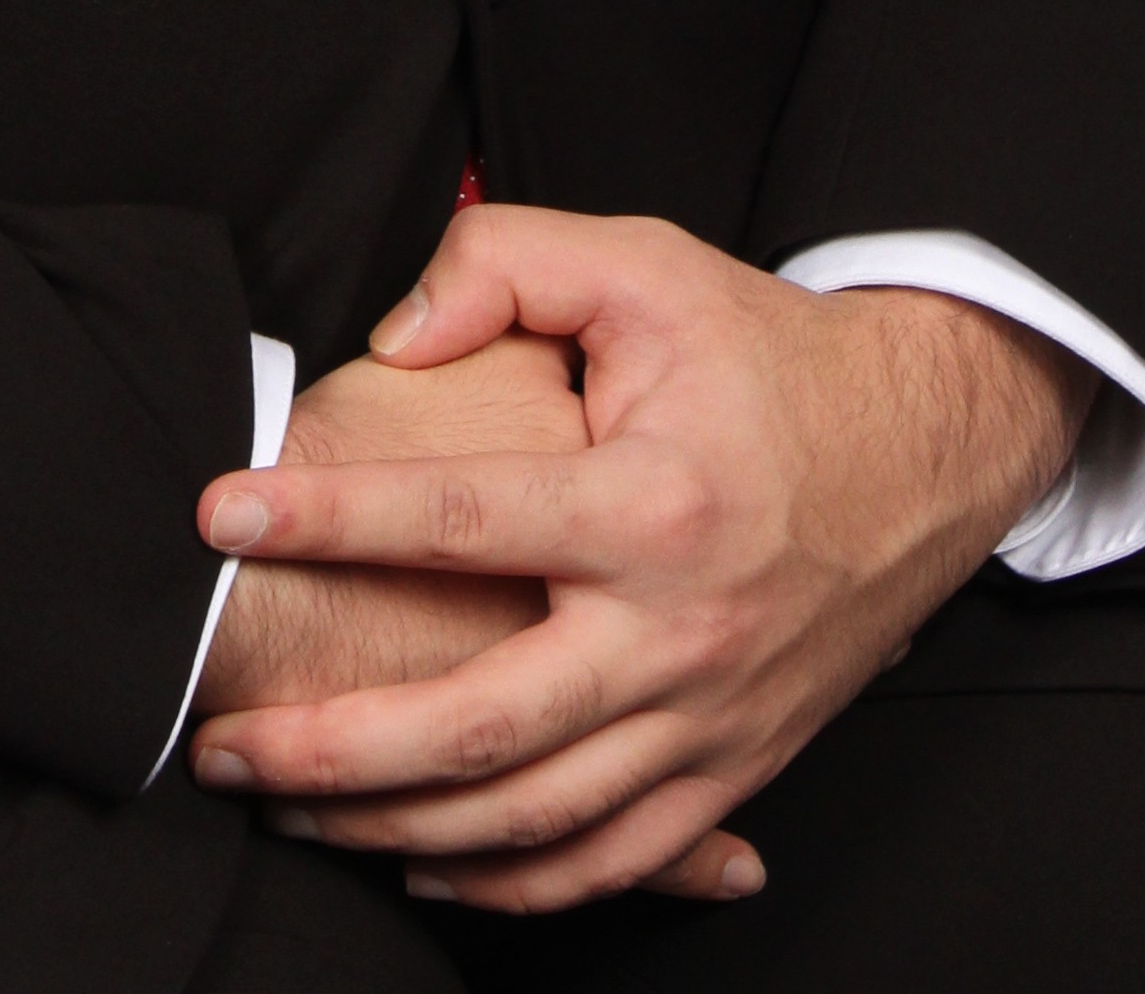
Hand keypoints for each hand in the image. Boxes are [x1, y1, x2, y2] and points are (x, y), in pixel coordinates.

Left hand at [186, 208, 1093, 916]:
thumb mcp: (643, 262)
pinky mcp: (736, 772)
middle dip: (331, 747)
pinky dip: (509, 881)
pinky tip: (421, 854)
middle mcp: (679, 633)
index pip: (457, 519)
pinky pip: (610, 864)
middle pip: (478, 725)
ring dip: (392, 825)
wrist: (924, 447)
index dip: (327, 517)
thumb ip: (506, 263)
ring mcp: (710, 721)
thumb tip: (395, 334)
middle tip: (220, 739)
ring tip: (286, 799)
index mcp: (651, 504)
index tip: (219, 514)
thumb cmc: (769, 355)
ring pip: (530, 820)